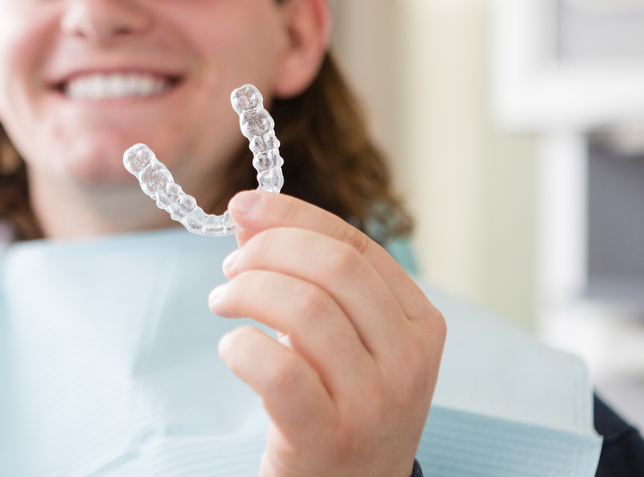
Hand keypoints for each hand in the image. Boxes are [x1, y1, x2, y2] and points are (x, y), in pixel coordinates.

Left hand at [208, 191, 445, 476]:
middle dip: (267, 250)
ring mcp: (374, 401)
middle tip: (231, 268)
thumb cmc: (342, 403)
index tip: (244, 206)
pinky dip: (242, 347)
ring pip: (305, 309)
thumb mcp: (343, 335)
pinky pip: (278, 370)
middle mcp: (409, 359)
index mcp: (419, 321)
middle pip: (333, 266)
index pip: (354, 243)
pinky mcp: (329, 437)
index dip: (291, 216)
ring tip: (223, 302)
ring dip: (247, 292)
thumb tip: (248, 210)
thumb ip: (304, 272)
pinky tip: (232, 349)